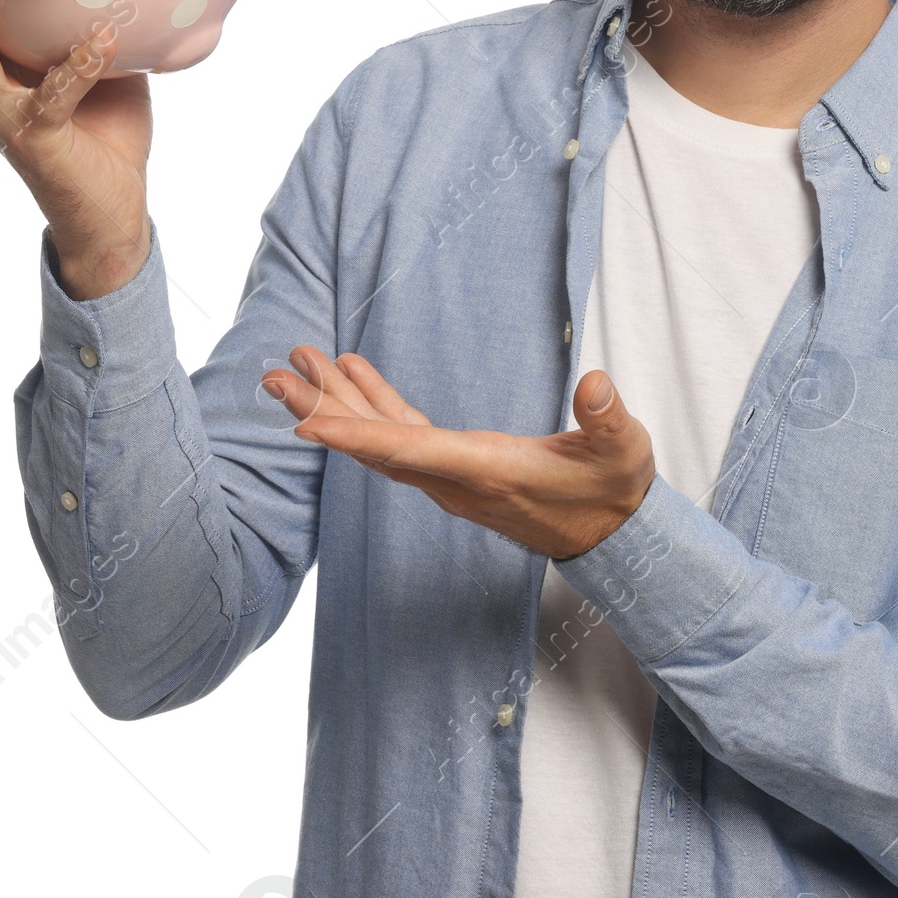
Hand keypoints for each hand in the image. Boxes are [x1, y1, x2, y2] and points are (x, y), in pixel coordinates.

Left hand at [262, 348, 655, 560]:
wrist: (611, 533)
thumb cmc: (613, 488)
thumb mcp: (623, 451)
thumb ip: (607, 419)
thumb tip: (596, 384)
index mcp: (488, 470)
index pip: (412, 452)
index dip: (358, 436)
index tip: (306, 423)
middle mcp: (456, 479)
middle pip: (375, 445)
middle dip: (322, 409)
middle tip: (274, 375)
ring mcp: (451, 477)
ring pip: (379, 440)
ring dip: (335, 403)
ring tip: (297, 364)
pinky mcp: (457, 467)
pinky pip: (400, 435)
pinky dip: (372, 405)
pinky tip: (354, 373)